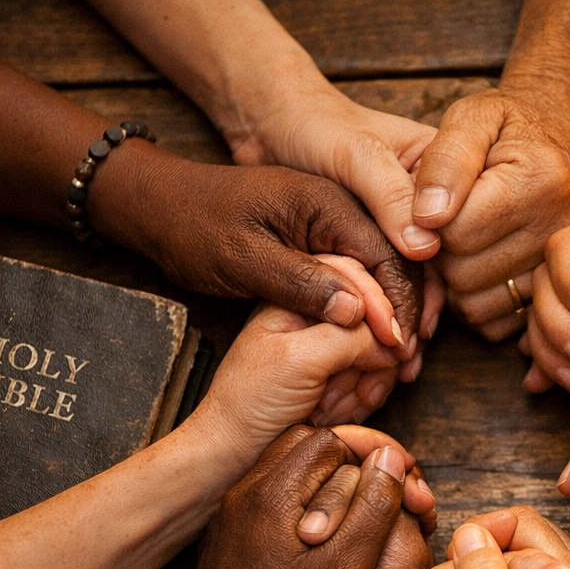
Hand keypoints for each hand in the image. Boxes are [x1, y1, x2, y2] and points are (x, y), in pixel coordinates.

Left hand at [99, 145, 421, 362]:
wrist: (162, 207)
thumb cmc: (195, 228)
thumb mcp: (244, 259)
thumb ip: (302, 283)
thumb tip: (356, 312)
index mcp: (328, 202)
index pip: (388, 254)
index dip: (400, 304)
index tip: (400, 348)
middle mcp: (340, 208)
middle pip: (394, 265)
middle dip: (405, 316)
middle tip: (407, 365)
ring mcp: (332, 224)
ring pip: (380, 275)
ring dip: (390, 317)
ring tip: (395, 365)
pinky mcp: (321, 242)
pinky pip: (359, 276)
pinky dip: (367, 311)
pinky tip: (369, 343)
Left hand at [187, 426, 409, 568]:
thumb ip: (374, 507)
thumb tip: (391, 460)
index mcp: (271, 493)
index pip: (329, 441)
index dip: (371, 455)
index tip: (399, 481)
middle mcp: (244, 493)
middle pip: (306, 448)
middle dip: (349, 464)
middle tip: (382, 493)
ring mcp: (232, 515)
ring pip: (289, 472)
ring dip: (328, 485)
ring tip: (360, 517)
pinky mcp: (230, 537)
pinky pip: (273, 499)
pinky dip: (305, 505)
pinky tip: (327, 539)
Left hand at [411, 88, 569, 340]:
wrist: (560, 140)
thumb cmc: (507, 128)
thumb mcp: (472, 118)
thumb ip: (444, 161)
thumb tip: (426, 218)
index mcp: (539, 181)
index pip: (456, 232)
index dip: (431, 219)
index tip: (437, 198)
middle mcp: (559, 231)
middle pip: (463, 274)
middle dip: (442, 252)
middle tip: (449, 221)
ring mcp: (563, 269)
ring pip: (476, 306)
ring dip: (454, 282)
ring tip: (463, 242)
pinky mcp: (554, 295)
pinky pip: (496, 326)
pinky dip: (476, 305)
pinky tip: (478, 268)